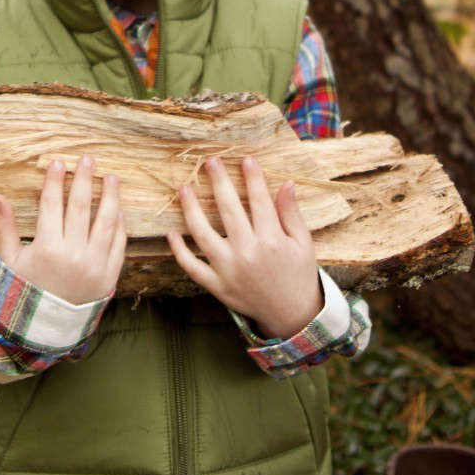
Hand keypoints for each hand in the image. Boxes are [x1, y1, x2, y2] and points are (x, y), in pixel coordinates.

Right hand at [0, 156, 126, 304]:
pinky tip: (119, 209)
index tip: (58, 163)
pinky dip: (120, 225)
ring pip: (106, 222)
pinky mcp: (109, 276)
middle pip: (81, 207)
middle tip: (88, 159)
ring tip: (111, 178)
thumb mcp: (8, 261)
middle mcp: (73, 255)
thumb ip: (4, 227)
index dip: (55, 181)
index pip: (52, 204)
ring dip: (110, 196)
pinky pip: (119, 244)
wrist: (43, 331)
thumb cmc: (22, 291)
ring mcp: (94, 266)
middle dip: (84, 179)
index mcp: (46, 248)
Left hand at [166, 156, 322, 338]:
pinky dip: (179, 251)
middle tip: (210, 161)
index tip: (245, 159)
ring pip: (202, 234)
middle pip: (228, 210)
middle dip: (218, 182)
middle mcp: (248, 253)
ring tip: (184, 189)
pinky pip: (192, 267)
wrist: (292, 315)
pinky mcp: (217, 286)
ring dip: (191, 210)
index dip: (252, 178)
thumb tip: (286, 183)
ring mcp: (229, 270)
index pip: (258, 201)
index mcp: (272, 240)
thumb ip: (291, 213)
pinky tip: (172, 233)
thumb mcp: (303, 243)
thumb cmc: (298, 274)